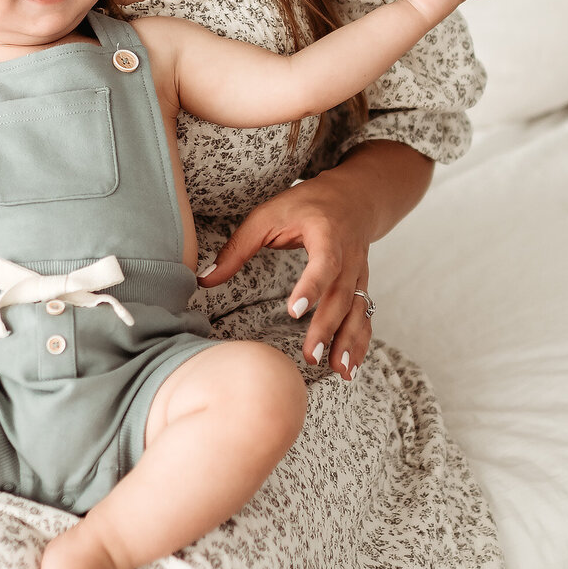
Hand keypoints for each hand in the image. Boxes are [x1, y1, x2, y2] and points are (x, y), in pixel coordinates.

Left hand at [198, 172, 373, 380]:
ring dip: (349, 342)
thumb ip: (237, 247)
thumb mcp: (268, 214)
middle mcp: (349, 256)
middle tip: (311, 356)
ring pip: (357, 310)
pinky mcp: (361, 287)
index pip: (324, 263)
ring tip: (338, 371)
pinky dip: (360, 343)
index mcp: (326, 233)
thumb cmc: (306, 204)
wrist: (355, 197)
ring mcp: (359, 274)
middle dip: (327, 328)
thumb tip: (203, 279)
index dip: (311, 287)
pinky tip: (348, 368)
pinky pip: (364, 317)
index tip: (294, 312)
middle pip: (341, 296)